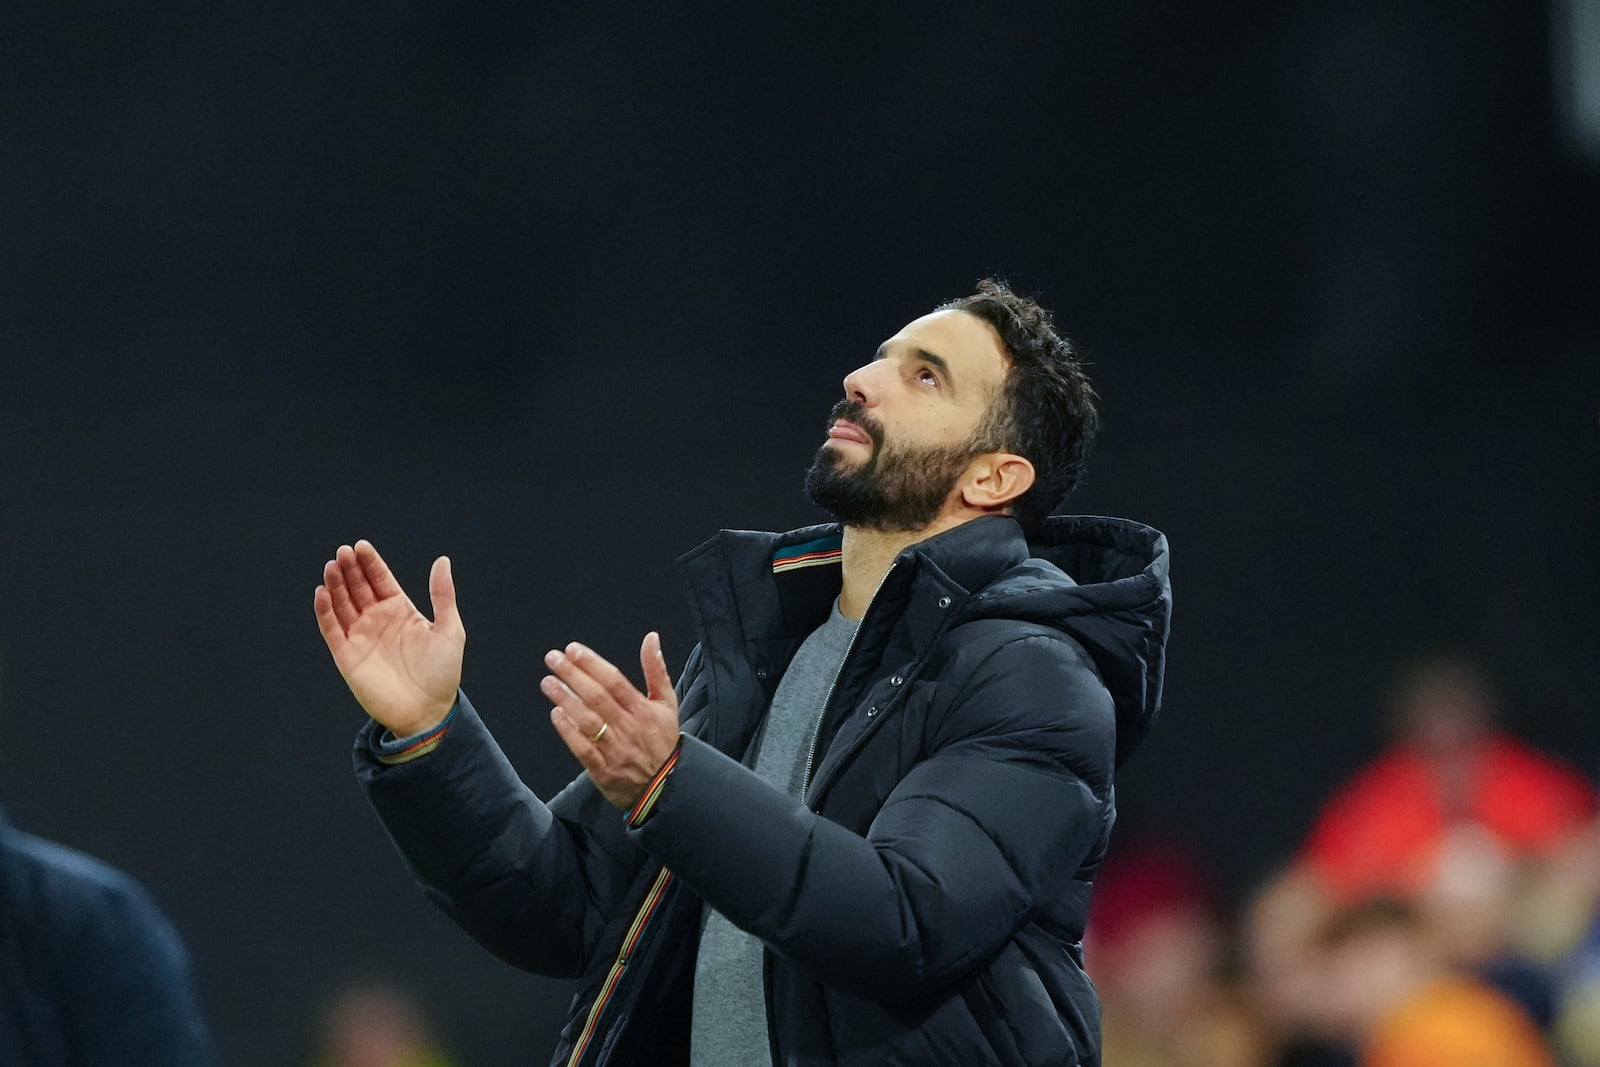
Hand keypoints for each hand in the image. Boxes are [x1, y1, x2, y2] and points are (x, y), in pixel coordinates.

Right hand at [314, 540, 465, 736]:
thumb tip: (442, 560)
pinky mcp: (347, 656)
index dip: (370, 563)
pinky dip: (325, 611)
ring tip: (332, 566)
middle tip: (343, 552)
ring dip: (335, 585)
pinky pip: (331, 629)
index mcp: (400, 611)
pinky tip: (322, 593)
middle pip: (358, 587)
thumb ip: (442, 595)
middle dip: (350, 569)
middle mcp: (378, 620)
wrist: (427, 712)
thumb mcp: (449, 629)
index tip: (361, 546)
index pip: (380, 580)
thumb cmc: (442, 672)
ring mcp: (361, 637)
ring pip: (342, 604)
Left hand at [542, 633, 680, 809]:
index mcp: (643, 709)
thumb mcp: (667, 703)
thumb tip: (651, 638)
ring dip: (566, 699)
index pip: (614, 681)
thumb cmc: (663, 740)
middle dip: (573, 675)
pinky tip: (555, 714)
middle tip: (552, 658)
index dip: (592, 664)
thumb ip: (656, 670)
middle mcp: (628, 727)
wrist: (666, 786)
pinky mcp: (602, 769)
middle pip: (597, 697)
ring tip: (547, 682)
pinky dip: (568, 731)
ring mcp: (614, 749)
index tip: (573, 649)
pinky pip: (583, 748)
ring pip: (587, 720)